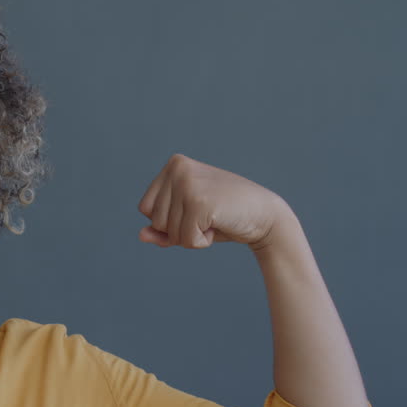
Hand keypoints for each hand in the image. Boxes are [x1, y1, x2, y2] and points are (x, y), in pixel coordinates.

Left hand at [137, 154, 290, 250]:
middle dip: (179, 230)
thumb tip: (141, 235)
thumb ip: (160, 230)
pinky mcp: (199, 202)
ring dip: (191, 236)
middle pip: (155, 221)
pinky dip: (202, 242)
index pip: (146, 209)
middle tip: (208, 216)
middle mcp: (178, 168)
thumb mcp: (186, 221)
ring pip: (169, 232)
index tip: (195, 211)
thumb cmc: (224, 217)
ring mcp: (188, 183)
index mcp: (174, 165)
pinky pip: (185, 239)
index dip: (168, 221)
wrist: (265, 216)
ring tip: (214, 219)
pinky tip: (219, 225)